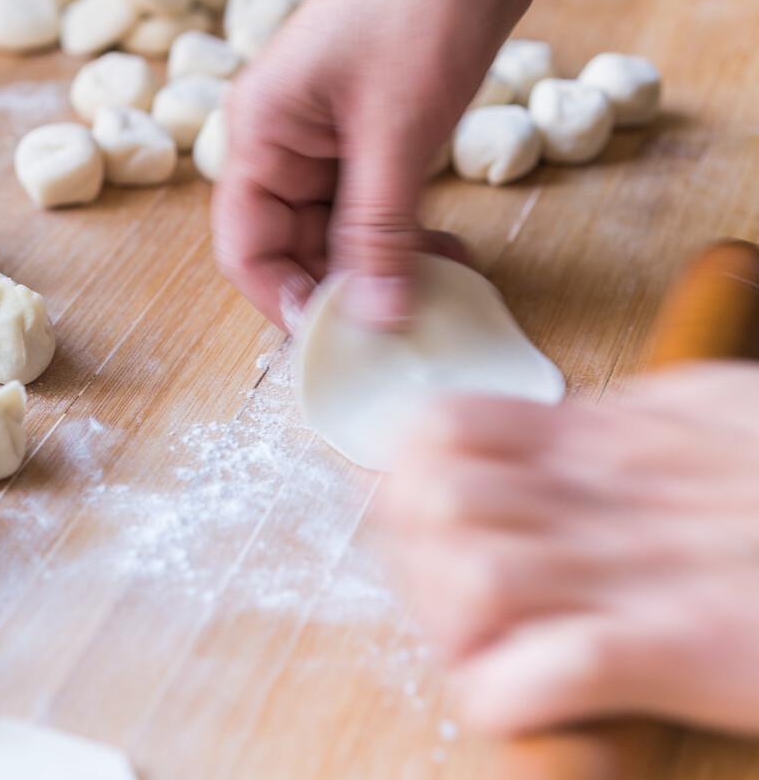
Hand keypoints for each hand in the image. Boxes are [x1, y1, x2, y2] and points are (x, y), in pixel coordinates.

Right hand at [213, 0, 535, 331]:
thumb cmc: (418, 4)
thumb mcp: (396, 130)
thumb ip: (379, 229)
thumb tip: (375, 315)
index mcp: (261, 135)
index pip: (245, 245)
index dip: (281, 297)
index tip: (334, 337)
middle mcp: (284, 144)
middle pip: (291, 247)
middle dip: (341, 289)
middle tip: (396, 324)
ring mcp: (327, 142)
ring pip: (337, 234)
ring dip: (381, 268)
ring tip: (434, 292)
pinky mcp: (371, 138)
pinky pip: (374, 209)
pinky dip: (405, 238)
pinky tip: (446, 257)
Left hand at [380, 363, 758, 735]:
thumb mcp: (711, 416)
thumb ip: (620, 427)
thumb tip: (549, 434)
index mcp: (603, 437)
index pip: (435, 430)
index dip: (400, 482)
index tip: (420, 525)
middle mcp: (603, 495)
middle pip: (427, 503)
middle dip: (411, 560)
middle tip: (448, 601)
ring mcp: (637, 573)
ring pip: (466, 577)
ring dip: (452, 625)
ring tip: (490, 647)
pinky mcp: (679, 650)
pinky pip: (539, 672)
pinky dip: (509, 694)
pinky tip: (533, 696)